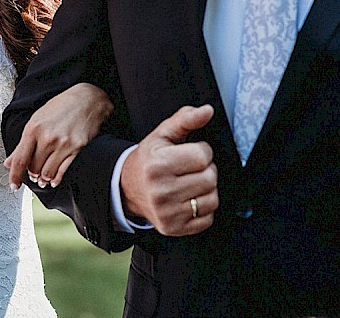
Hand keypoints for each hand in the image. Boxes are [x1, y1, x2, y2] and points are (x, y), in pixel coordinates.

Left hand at [5, 83, 113, 189]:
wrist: (88, 99)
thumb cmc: (62, 106)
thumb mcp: (38, 119)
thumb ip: (23, 143)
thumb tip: (9, 162)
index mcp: (33, 128)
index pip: (20, 159)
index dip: (15, 176)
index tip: (14, 185)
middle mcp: (47, 137)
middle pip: (33, 168)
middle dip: (31, 174)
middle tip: (32, 174)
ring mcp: (63, 144)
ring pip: (47, 173)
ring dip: (43, 179)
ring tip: (42, 178)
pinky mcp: (77, 149)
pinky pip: (62, 171)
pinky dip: (56, 179)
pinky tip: (53, 180)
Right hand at [120, 104, 217, 235]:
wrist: (127, 188)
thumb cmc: (149, 159)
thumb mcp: (162, 134)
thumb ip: (185, 119)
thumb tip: (208, 111)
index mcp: (158, 165)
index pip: (203, 155)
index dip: (202, 151)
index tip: (189, 153)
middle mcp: (161, 191)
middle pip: (210, 178)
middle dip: (206, 170)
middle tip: (190, 169)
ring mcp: (167, 213)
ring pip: (212, 199)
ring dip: (207, 190)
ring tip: (190, 183)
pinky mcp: (174, 228)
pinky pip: (207, 218)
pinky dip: (203, 209)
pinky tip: (188, 200)